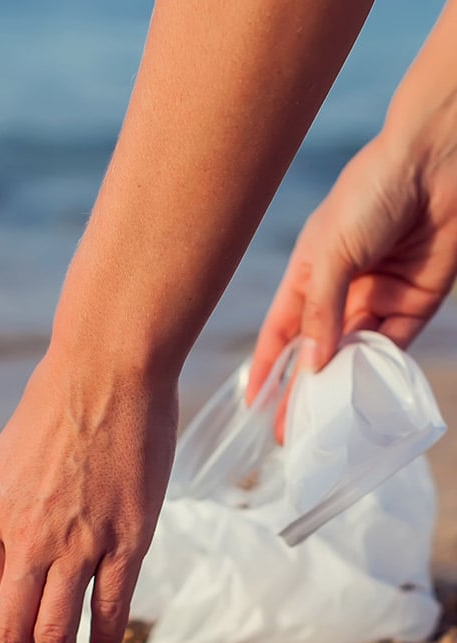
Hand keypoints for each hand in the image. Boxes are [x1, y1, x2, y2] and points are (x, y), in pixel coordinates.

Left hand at [0, 349, 177, 642]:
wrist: (104, 373)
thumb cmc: (52, 415)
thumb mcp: (4, 470)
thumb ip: (4, 523)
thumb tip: (10, 572)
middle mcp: (27, 541)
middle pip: (12, 631)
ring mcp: (78, 544)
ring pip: (57, 633)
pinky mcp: (127, 541)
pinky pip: (111, 609)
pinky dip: (104, 640)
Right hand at [246, 131, 456, 437]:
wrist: (438, 160)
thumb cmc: (371, 192)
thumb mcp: (330, 254)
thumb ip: (319, 312)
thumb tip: (312, 366)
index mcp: (306, 274)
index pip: (279, 333)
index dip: (266, 368)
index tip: (253, 404)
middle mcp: (338, 292)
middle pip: (314, 353)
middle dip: (301, 391)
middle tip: (290, 434)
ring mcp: (376, 299)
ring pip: (351, 356)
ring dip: (338, 388)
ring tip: (322, 424)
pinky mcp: (414, 303)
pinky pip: (390, 346)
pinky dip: (376, 371)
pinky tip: (361, 396)